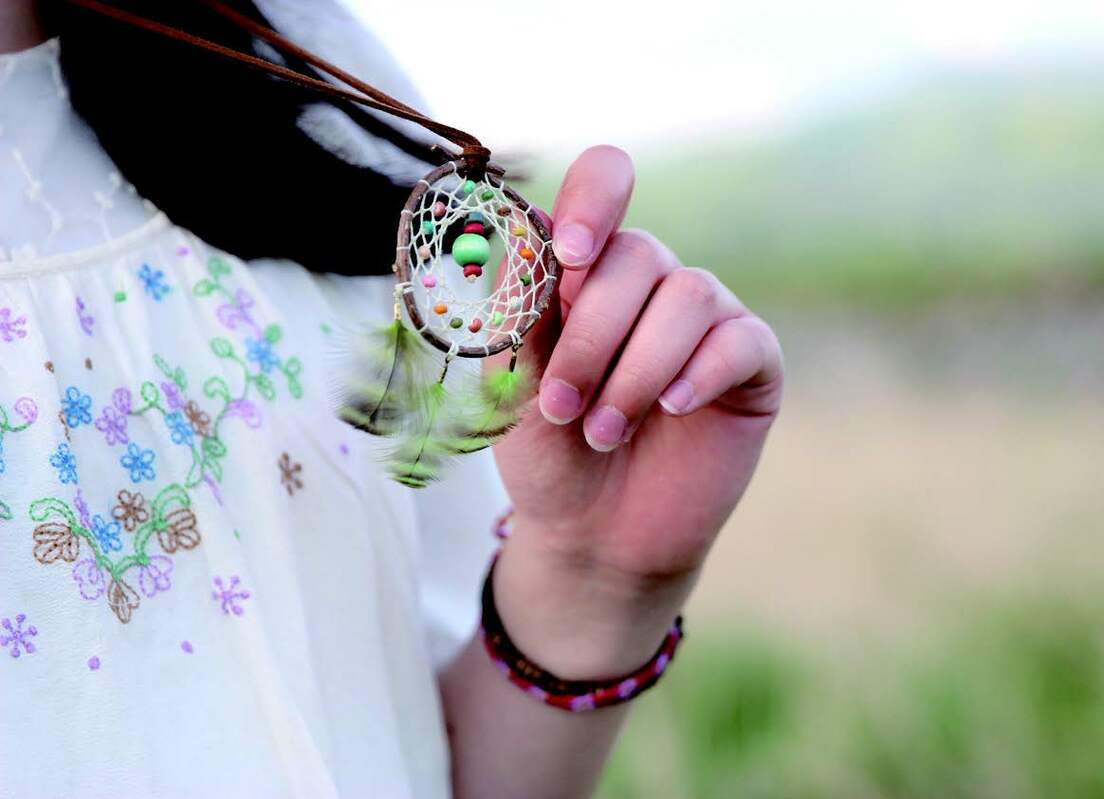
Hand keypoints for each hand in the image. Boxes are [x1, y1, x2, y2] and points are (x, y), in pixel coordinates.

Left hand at [489, 146, 783, 678]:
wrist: (593, 534)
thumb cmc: (547, 451)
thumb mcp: (511, 381)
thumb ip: (515, 308)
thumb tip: (514, 230)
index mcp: (586, 269)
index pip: (604, 184)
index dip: (593, 201)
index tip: (568, 255)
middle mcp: (648, 282)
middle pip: (637, 255)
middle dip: (591, 337)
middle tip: (561, 407)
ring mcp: (704, 319)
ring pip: (688, 295)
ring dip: (635, 370)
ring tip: (602, 432)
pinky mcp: (750, 364)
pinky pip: (740, 339)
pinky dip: (700, 372)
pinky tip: (673, 410)